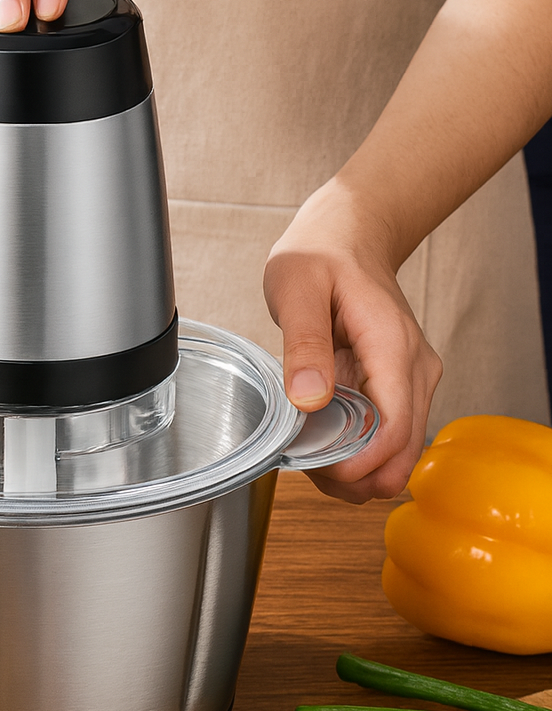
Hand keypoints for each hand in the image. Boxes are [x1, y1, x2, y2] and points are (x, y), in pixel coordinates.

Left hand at [263, 183, 442, 503]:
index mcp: (393, 348)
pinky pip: (385, 435)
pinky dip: (356, 450)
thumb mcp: (296, 288)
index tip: (316, 469)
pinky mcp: (398, 387)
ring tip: (307, 452)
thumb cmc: (320, 255)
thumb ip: (303, 343)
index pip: (393, 431)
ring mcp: (411, 380)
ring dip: (354, 468)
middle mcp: (414, 370)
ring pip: (396, 453)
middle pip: (400, 454)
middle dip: (354, 476)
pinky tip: (321, 439)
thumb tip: (308, 399)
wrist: (347, 234)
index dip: (358, 465)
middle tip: (305, 465)